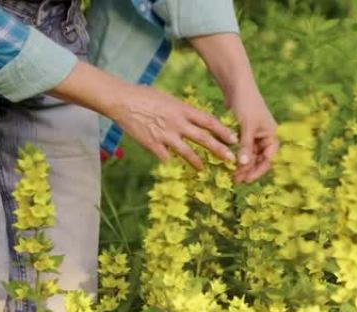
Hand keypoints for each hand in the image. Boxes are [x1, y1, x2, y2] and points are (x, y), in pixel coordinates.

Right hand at [109, 85, 237, 169]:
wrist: (123, 100)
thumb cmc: (145, 96)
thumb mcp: (168, 99)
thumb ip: (181, 111)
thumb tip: (192, 119)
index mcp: (182, 109)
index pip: (208, 121)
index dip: (222, 131)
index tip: (233, 139)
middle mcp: (177, 122)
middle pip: (203, 138)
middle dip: (219, 150)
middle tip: (231, 159)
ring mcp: (165, 135)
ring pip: (187, 152)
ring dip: (197, 162)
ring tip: (203, 170)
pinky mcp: (153, 144)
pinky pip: (166, 158)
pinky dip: (170, 163)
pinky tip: (173, 167)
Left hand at [228, 85, 278, 183]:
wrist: (237, 85)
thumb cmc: (246, 103)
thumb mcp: (246, 126)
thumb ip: (246, 146)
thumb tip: (244, 165)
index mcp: (272, 136)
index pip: (268, 159)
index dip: (257, 171)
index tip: (245, 179)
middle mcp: (266, 138)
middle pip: (259, 160)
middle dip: (248, 171)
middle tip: (235, 180)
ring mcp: (256, 136)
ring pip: (251, 157)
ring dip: (242, 166)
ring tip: (230, 175)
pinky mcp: (246, 134)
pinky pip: (243, 150)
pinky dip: (238, 157)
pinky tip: (228, 164)